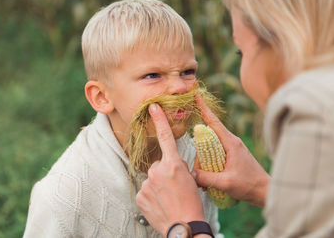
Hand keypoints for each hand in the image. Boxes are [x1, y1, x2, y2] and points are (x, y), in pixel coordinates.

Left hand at [136, 103, 204, 236]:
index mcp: (173, 164)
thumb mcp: (191, 179)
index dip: (159, 120)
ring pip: (153, 178)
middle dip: (165, 172)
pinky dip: (152, 195)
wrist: (184, 227)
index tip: (153, 107)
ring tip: (169, 198)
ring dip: (159, 184)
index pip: (165, 137)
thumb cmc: (192, 203)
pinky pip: (146, 190)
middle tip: (175, 187)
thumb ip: (178, 166)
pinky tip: (161, 204)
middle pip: (159, 164)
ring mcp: (147, 183)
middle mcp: (157, 171)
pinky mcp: (140, 195)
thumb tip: (171, 164)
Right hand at [193, 95, 269, 207]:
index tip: (196, 96)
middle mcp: (231, 142)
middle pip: (208, 137)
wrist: (266, 192)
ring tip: (206, 181)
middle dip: (199, 152)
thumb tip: (191, 173)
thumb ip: (206, 177)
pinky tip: (210, 179)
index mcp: (231, 142)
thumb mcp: (226, 182)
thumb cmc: (249, 185)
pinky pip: (216, 154)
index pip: (213, 122)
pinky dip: (210, 164)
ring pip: (211, 147)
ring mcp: (232, 149)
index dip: (204, 109)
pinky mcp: (232, 156)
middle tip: (198, 170)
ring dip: (204, 161)